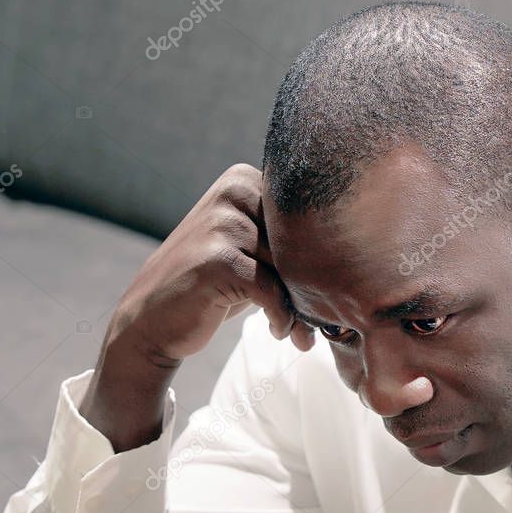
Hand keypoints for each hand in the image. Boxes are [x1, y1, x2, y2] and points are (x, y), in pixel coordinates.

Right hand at [81, 163, 313, 450]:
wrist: (151, 320)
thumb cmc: (215, 286)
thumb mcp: (251, 250)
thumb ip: (290, 240)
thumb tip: (360, 257)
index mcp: (245, 179)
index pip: (309, 214)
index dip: (326, 255)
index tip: (338, 290)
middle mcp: (234, 192)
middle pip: (303, 240)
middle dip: (318, 284)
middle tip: (327, 321)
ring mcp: (224, 223)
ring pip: (292, 268)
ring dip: (305, 307)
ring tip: (306, 334)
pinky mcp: (218, 259)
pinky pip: (272, 290)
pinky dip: (282, 316)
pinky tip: (280, 333)